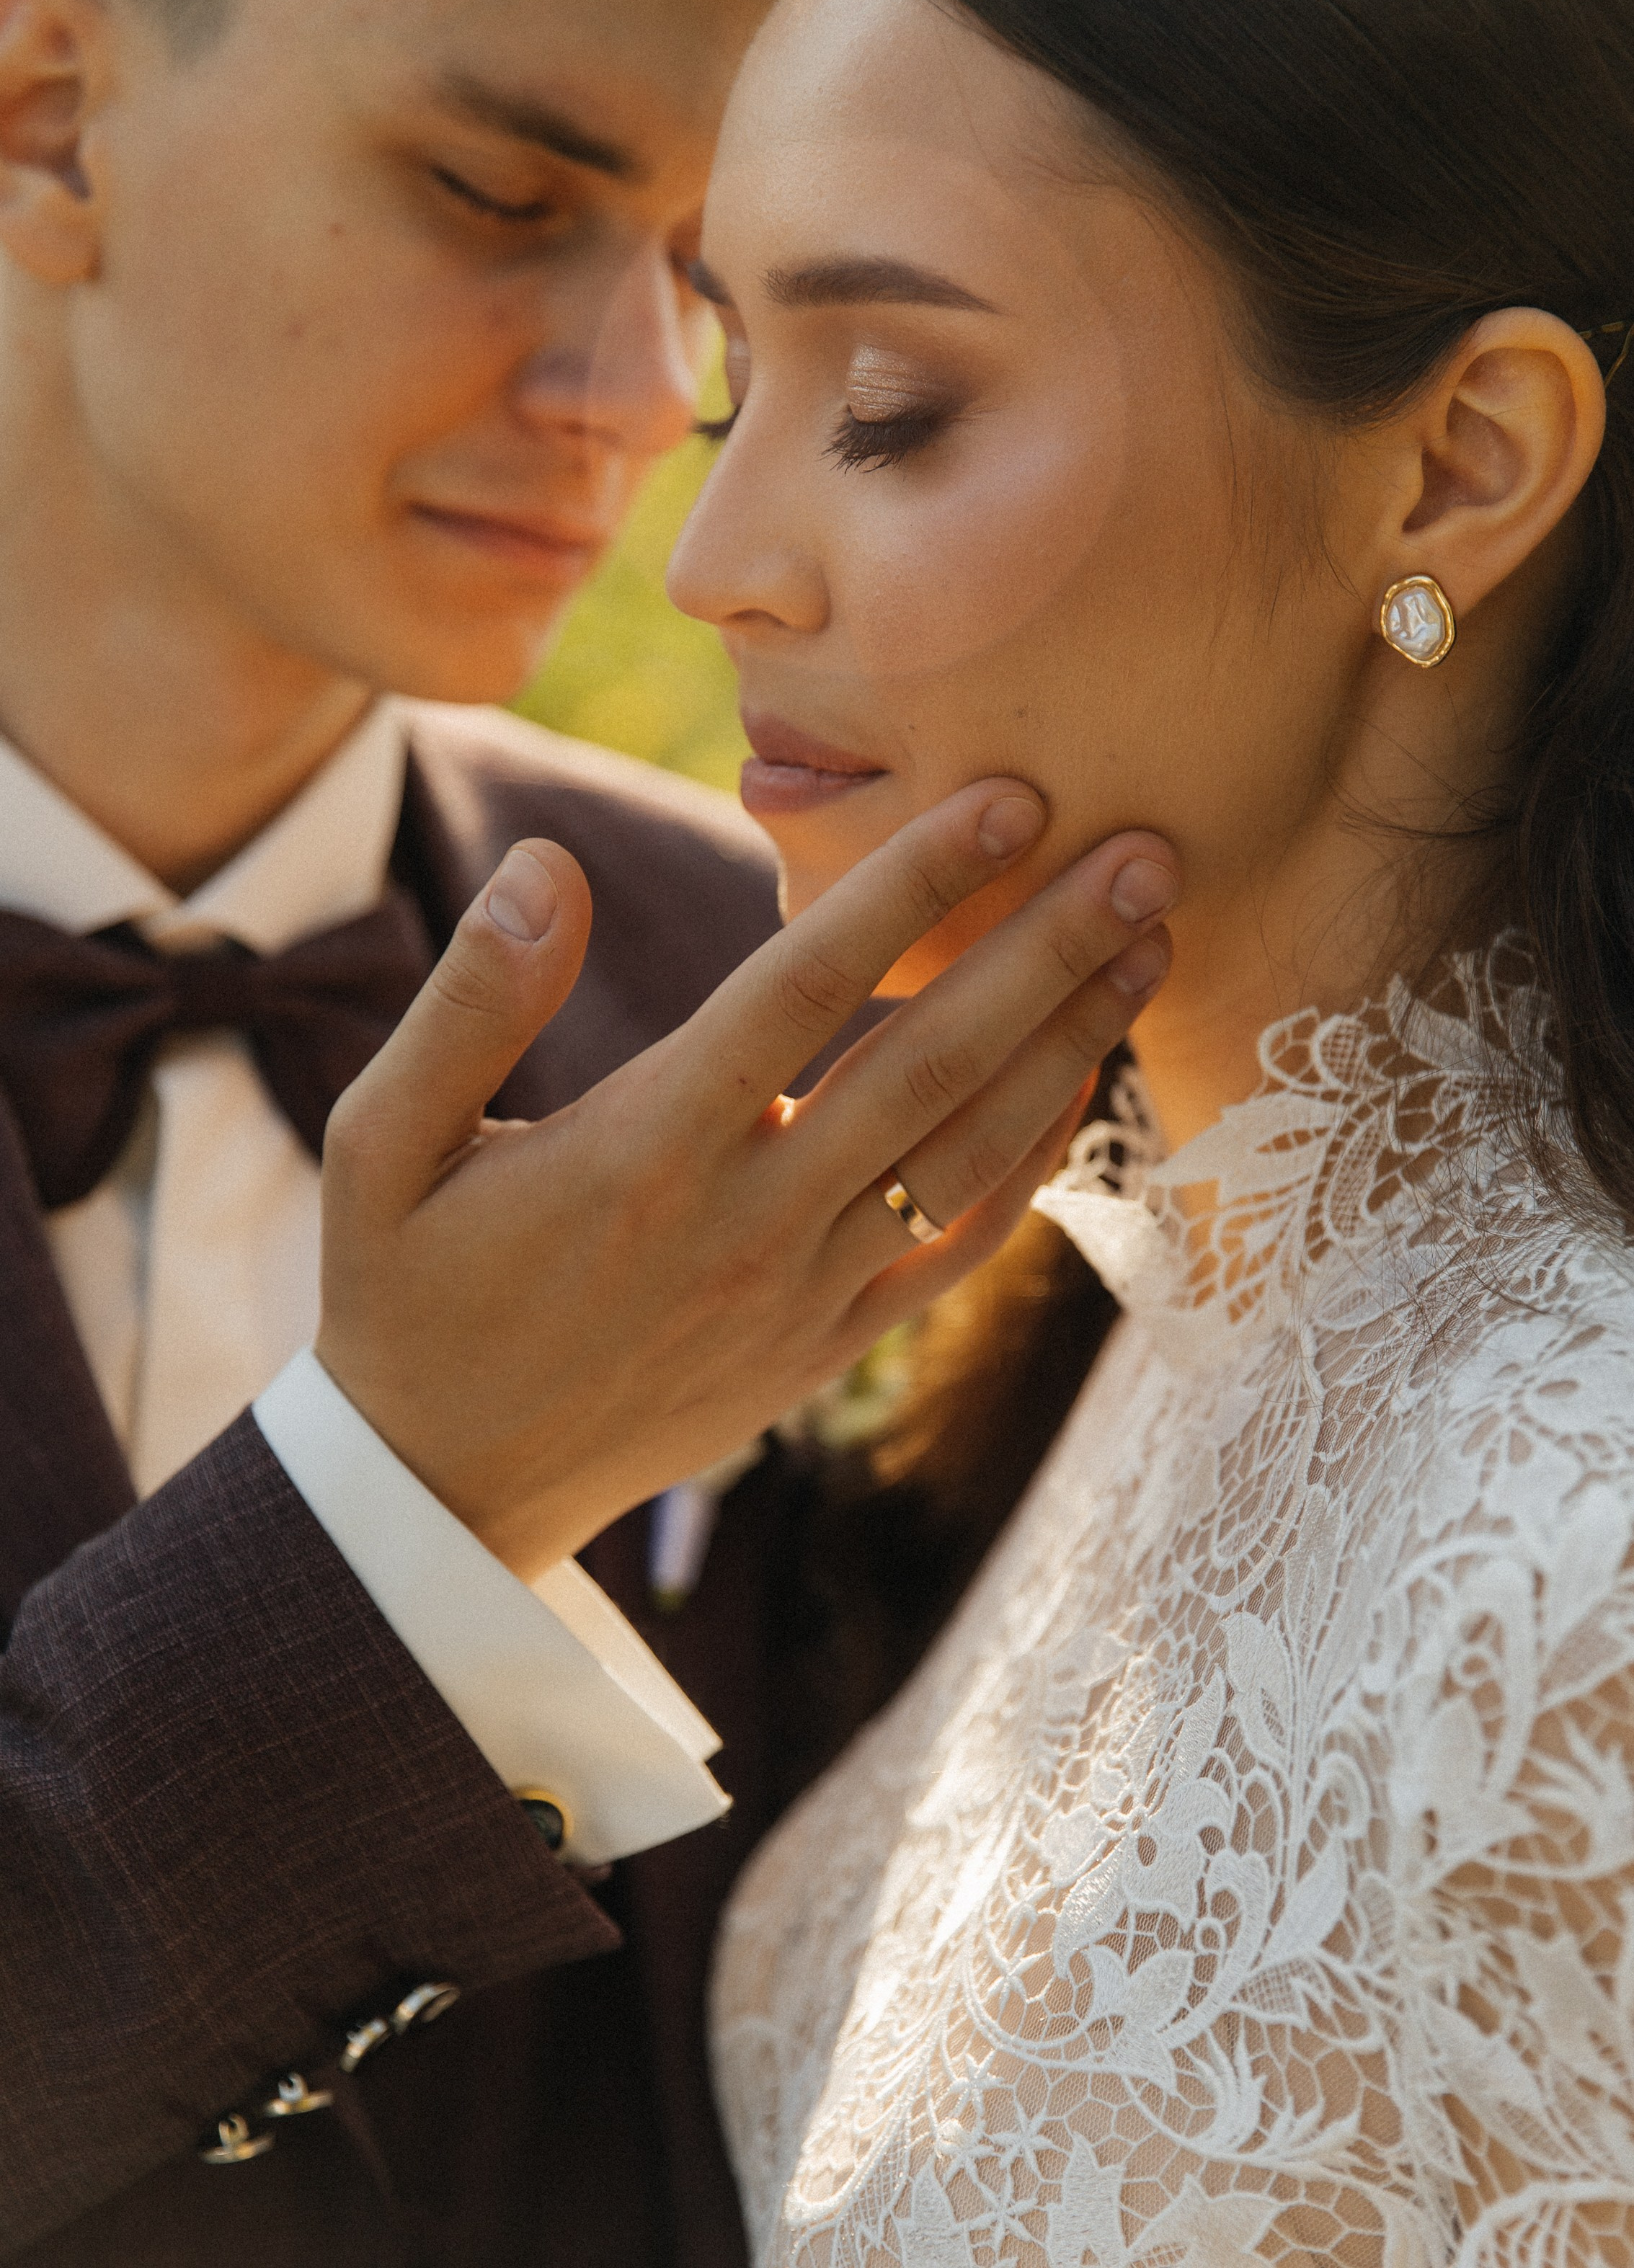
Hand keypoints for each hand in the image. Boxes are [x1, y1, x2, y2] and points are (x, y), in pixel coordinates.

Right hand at [317, 780, 1175, 1577]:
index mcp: (647, 1146)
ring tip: (1151, 943)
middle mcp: (749, 1216)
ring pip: (971, 1155)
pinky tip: (1085, 1084)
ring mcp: (804, 1292)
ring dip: (1069, 1044)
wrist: (447, 1489)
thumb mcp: (385, 1143)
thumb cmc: (409, 1293)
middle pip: (931, 1062)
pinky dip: (1034, 1165)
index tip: (1010, 799)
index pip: (806, 984)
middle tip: (1150, 851)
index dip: (916, 883)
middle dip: (1049, 949)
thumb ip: (470, 999)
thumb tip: (550, 864)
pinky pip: (958, 1249)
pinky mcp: (828, 1347)